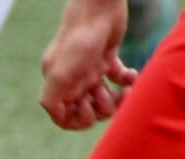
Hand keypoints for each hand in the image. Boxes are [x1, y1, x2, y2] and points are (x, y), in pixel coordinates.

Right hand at [39, 0, 138, 129]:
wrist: (99, 7)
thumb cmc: (79, 41)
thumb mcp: (60, 75)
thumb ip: (53, 100)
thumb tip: (59, 119)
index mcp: (57, 84)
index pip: (64, 117)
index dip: (77, 121)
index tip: (89, 112)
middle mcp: (72, 79)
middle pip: (86, 110)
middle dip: (100, 109)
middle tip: (106, 95)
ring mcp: (89, 69)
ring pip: (103, 98)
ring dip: (116, 98)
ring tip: (125, 90)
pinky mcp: (107, 57)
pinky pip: (118, 79)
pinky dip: (127, 81)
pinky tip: (132, 76)